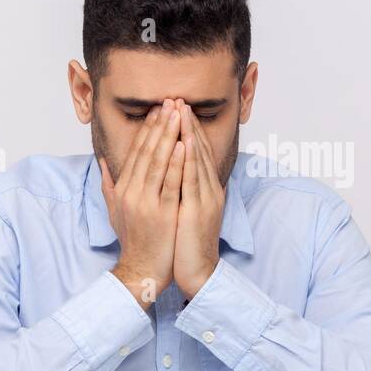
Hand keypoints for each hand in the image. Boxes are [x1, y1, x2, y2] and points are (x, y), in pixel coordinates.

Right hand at [99, 99, 184, 308]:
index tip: (159, 110)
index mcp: (122, 189)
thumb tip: (103, 162)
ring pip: (158, 162)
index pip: (136, 152)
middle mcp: (131, 192)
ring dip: (169, 135)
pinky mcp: (162, 213)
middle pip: (146, 151)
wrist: (141, 270)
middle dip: (160, 124)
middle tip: (171, 102)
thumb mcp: (114, 211)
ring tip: (178, 114)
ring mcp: (146, 202)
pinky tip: (183, 144)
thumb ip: (108, 185)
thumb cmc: (133, 240)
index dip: (148, 129)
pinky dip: (176, 162)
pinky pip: (170, 183)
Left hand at [173, 101, 226, 299]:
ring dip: (189, 133)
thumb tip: (162, 173)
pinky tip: (186, 141)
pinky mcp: (200, 209)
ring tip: (181, 111)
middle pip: (198, 150)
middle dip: (187, 124)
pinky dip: (190, 158)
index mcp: (203, 189)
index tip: (174, 109)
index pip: (194, 153)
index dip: (185, 129)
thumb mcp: (180, 212)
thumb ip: (174, 191)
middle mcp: (209, 190)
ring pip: (197, 159)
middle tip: (178, 99)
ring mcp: (206, 198)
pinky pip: (193, 179)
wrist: (197, 272)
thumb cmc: (184, 245)